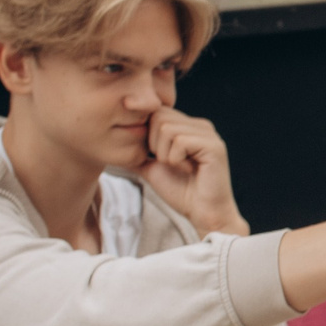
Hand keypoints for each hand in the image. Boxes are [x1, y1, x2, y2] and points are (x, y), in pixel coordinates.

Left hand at [138, 109, 246, 235]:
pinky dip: (176, 160)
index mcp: (189, 126)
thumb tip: (112, 145)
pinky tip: (189, 170)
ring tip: (180, 167)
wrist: (201, 212)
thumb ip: (137, 153)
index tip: (159, 158)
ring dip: (165, 154)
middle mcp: (201, 125)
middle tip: (170, 163)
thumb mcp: (152, 167)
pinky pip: (180, 141)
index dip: (148, 135)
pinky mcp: (213, 146)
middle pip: (159, 116)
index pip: (156, 112)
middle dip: (154, 144)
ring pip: (167, 129)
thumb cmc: (181, 191)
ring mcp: (209, 134)